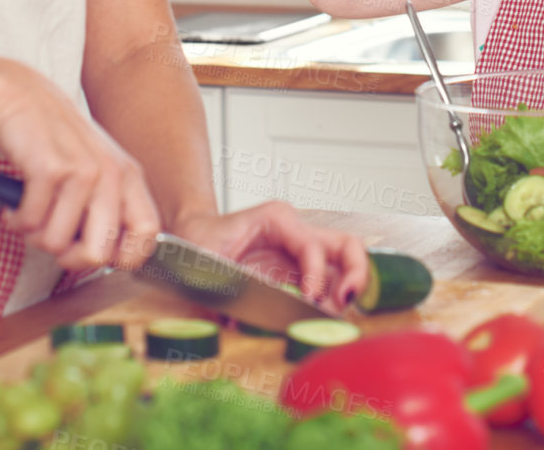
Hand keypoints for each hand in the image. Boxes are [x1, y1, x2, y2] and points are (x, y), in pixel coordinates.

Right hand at [0, 66, 161, 271]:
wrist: (20, 96)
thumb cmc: (56, 140)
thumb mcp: (97, 168)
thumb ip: (110, 205)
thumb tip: (109, 257)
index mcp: (130, 177)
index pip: (148, 234)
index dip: (125, 257)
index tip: (98, 255)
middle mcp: (112, 175)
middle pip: (99, 254)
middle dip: (69, 259)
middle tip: (53, 242)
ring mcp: (83, 171)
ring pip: (57, 244)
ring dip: (36, 236)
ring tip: (31, 214)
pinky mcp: (50, 170)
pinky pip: (30, 224)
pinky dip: (17, 221)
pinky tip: (15, 206)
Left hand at [171, 201, 371, 311]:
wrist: (188, 238)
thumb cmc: (196, 242)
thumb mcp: (206, 257)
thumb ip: (224, 282)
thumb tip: (238, 319)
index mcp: (277, 219)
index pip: (313, 247)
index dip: (316, 276)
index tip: (308, 301)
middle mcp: (296, 234)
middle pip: (347, 246)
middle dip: (355, 274)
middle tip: (344, 303)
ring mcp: (300, 254)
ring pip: (343, 266)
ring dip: (346, 293)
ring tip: (334, 320)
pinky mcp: (297, 274)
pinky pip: (326, 286)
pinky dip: (329, 305)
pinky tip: (319, 323)